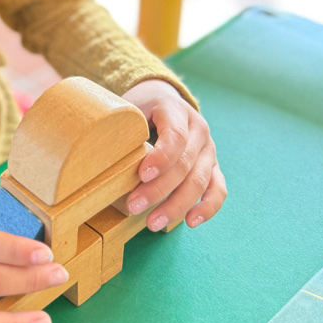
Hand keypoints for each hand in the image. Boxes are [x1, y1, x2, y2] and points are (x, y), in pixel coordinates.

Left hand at [121, 79, 225, 230]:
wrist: (162, 99)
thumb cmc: (140, 108)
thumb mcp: (130, 108)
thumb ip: (123, 128)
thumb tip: (104, 157)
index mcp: (176, 109)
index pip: (175, 136)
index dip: (161, 157)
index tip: (142, 175)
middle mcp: (198, 129)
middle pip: (185, 164)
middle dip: (159, 190)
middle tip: (133, 206)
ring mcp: (208, 149)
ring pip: (200, 181)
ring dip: (176, 206)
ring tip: (152, 223)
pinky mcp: (213, 167)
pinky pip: (217, 189)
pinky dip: (207, 208)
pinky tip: (191, 222)